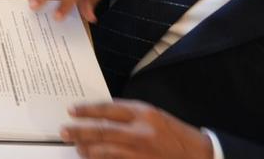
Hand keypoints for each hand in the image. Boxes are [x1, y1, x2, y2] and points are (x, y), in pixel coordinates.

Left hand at [61, 100, 213, 158]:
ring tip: (77, 148)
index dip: (87, 110)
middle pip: (102, 130)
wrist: (200, 155)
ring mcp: (141, 152)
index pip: (108, 109)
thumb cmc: (174, 134)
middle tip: (64, 131)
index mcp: (144, 113)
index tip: (72, 111)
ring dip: (88, 150)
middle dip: (79, 131)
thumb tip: (101, 116)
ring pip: (105, 150)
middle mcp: (141, 132)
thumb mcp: (154, 116)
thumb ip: (129, 115)